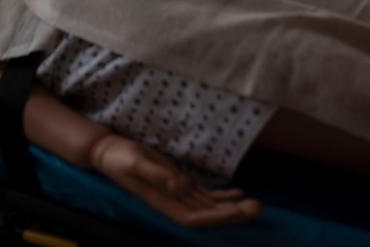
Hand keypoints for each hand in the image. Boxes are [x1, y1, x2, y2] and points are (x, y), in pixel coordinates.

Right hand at [89, 134, 261, 226]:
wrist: (112, 152)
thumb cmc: (121, 158)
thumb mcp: (136, 162)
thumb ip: (156, 175)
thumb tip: (178, 186)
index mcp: (163, 202)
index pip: (194, 218)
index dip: (216, 218)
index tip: (236, 212)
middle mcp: (174, 202)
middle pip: (208, 215)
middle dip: (232, 214)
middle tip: (257, 208)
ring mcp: (178, 193)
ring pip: (210, 205)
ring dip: (232, 206)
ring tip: (255, 203)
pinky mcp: (180, 183)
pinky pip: (205, 194)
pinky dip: (222, 195)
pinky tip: (238, 193)